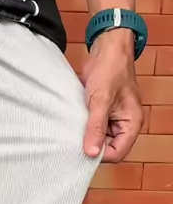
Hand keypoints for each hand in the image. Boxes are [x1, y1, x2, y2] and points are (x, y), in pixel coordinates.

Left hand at [81, 28, 142, 162]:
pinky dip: (82, 125)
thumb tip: (91, 153)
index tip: (81, 149)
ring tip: (73, 128)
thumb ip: (96, 127)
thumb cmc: (110, 70)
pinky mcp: (102, 111)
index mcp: (131, 124)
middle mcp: (124, 123)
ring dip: (86, 134)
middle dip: (91, 144)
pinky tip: (72, 121)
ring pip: (98, 137)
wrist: (107, 48)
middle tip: (73, 140)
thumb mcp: (101, 101)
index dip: (100, 155)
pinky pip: (92, 126)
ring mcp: (113, 118)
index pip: (117, 153)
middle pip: (107, 147)